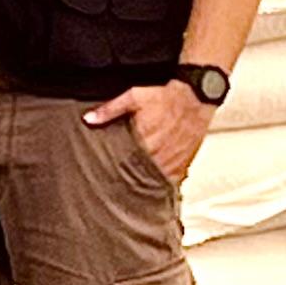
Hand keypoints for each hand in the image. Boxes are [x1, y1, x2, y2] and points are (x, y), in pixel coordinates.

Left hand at [82, 79, 211, 185]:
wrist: (196, 95)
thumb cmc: (167, 95)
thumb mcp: (134, 96)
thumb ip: (110, 109)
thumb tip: (89, 119)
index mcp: (144, 140)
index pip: (124, 164)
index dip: (115, 171)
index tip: (106, 176)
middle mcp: (159, 153)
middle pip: (139, 175)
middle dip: (129, 179)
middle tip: (117, 186)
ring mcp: (174, 160)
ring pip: (156, 180)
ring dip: (146, 183)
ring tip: (134, 190)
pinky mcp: (185, 161)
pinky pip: (173, 179)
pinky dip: (164, 182)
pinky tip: (156, 184)